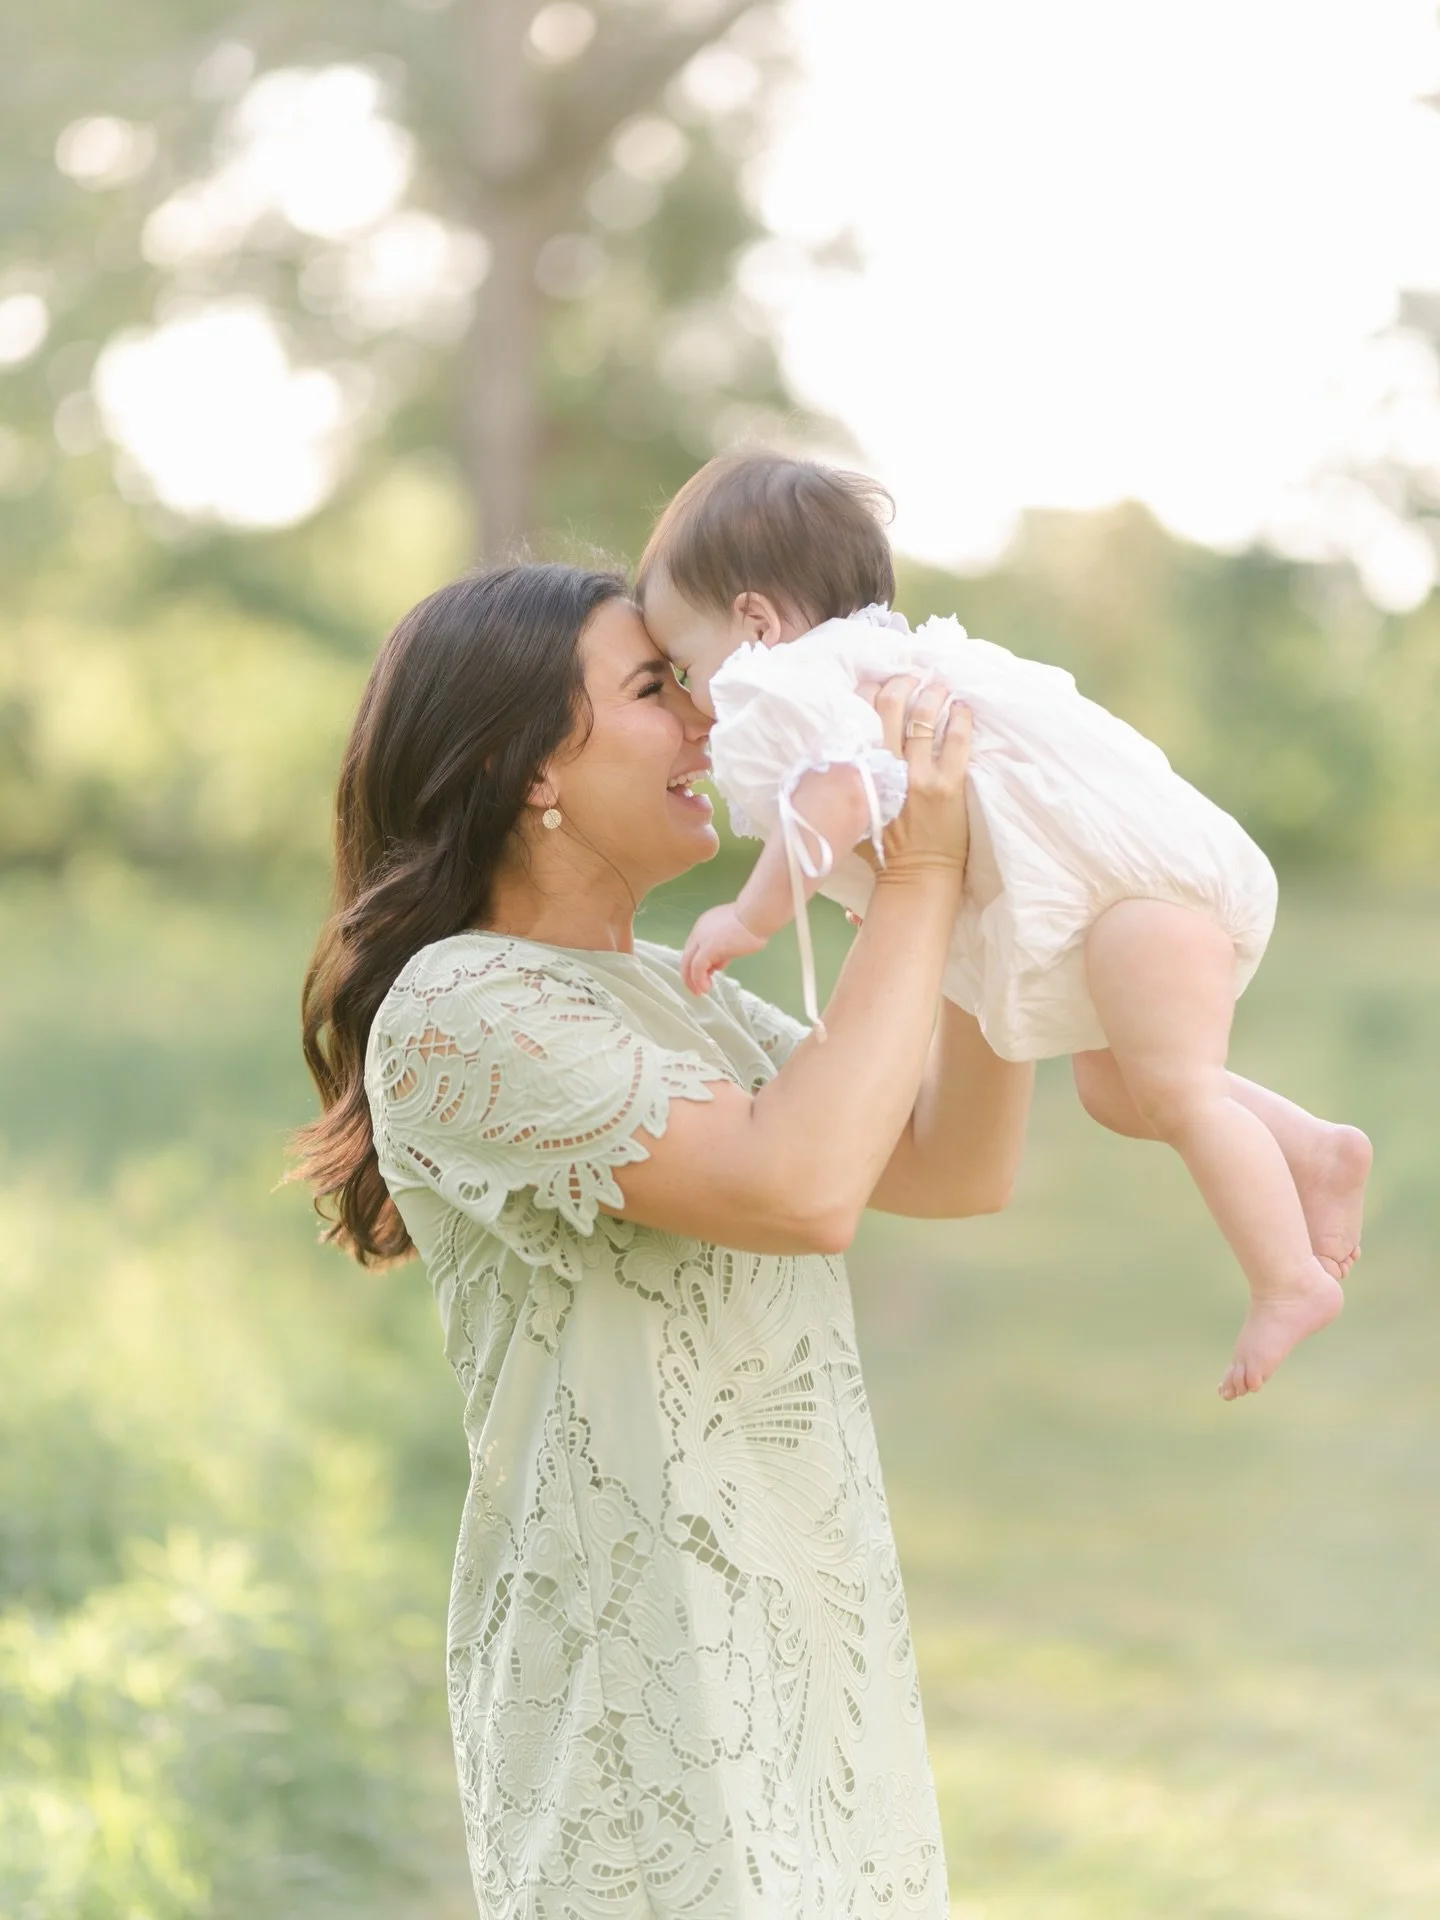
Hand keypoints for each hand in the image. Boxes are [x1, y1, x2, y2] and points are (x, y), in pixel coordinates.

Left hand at [682, 902, 769, 995]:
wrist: (757, 914)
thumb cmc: (753, 921)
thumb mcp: (734, 936)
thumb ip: (724, 948)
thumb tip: (720, 962)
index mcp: (705, 925)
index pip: (694, 948)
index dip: (695, 963)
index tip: (705, 975)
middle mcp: (699, 931)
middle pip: (687, 956)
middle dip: (689, 975)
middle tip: (695, 989)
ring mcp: (702, 939)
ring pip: (688, 963)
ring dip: (693, 980)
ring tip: (702, 991)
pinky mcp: (708, 948)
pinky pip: (697, 968)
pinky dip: (699, 980)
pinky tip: (706, 988)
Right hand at [867, 675, 971, 882]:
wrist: (916, 877)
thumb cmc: (883, 850)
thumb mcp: (853, 811)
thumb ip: (849, 781)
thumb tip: (842, 749)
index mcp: (860, 771)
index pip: (860, 716)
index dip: (869, 691)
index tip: (877, 683)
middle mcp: (886, 767)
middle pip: (891, 706)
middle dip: (901, 683)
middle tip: (910, 677)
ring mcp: (919, 776)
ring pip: (924, 716)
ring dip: (932, 693)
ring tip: (938, 684)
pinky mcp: (949, 785)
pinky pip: (956, 740)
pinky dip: (960, 718)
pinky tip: (961, 706)